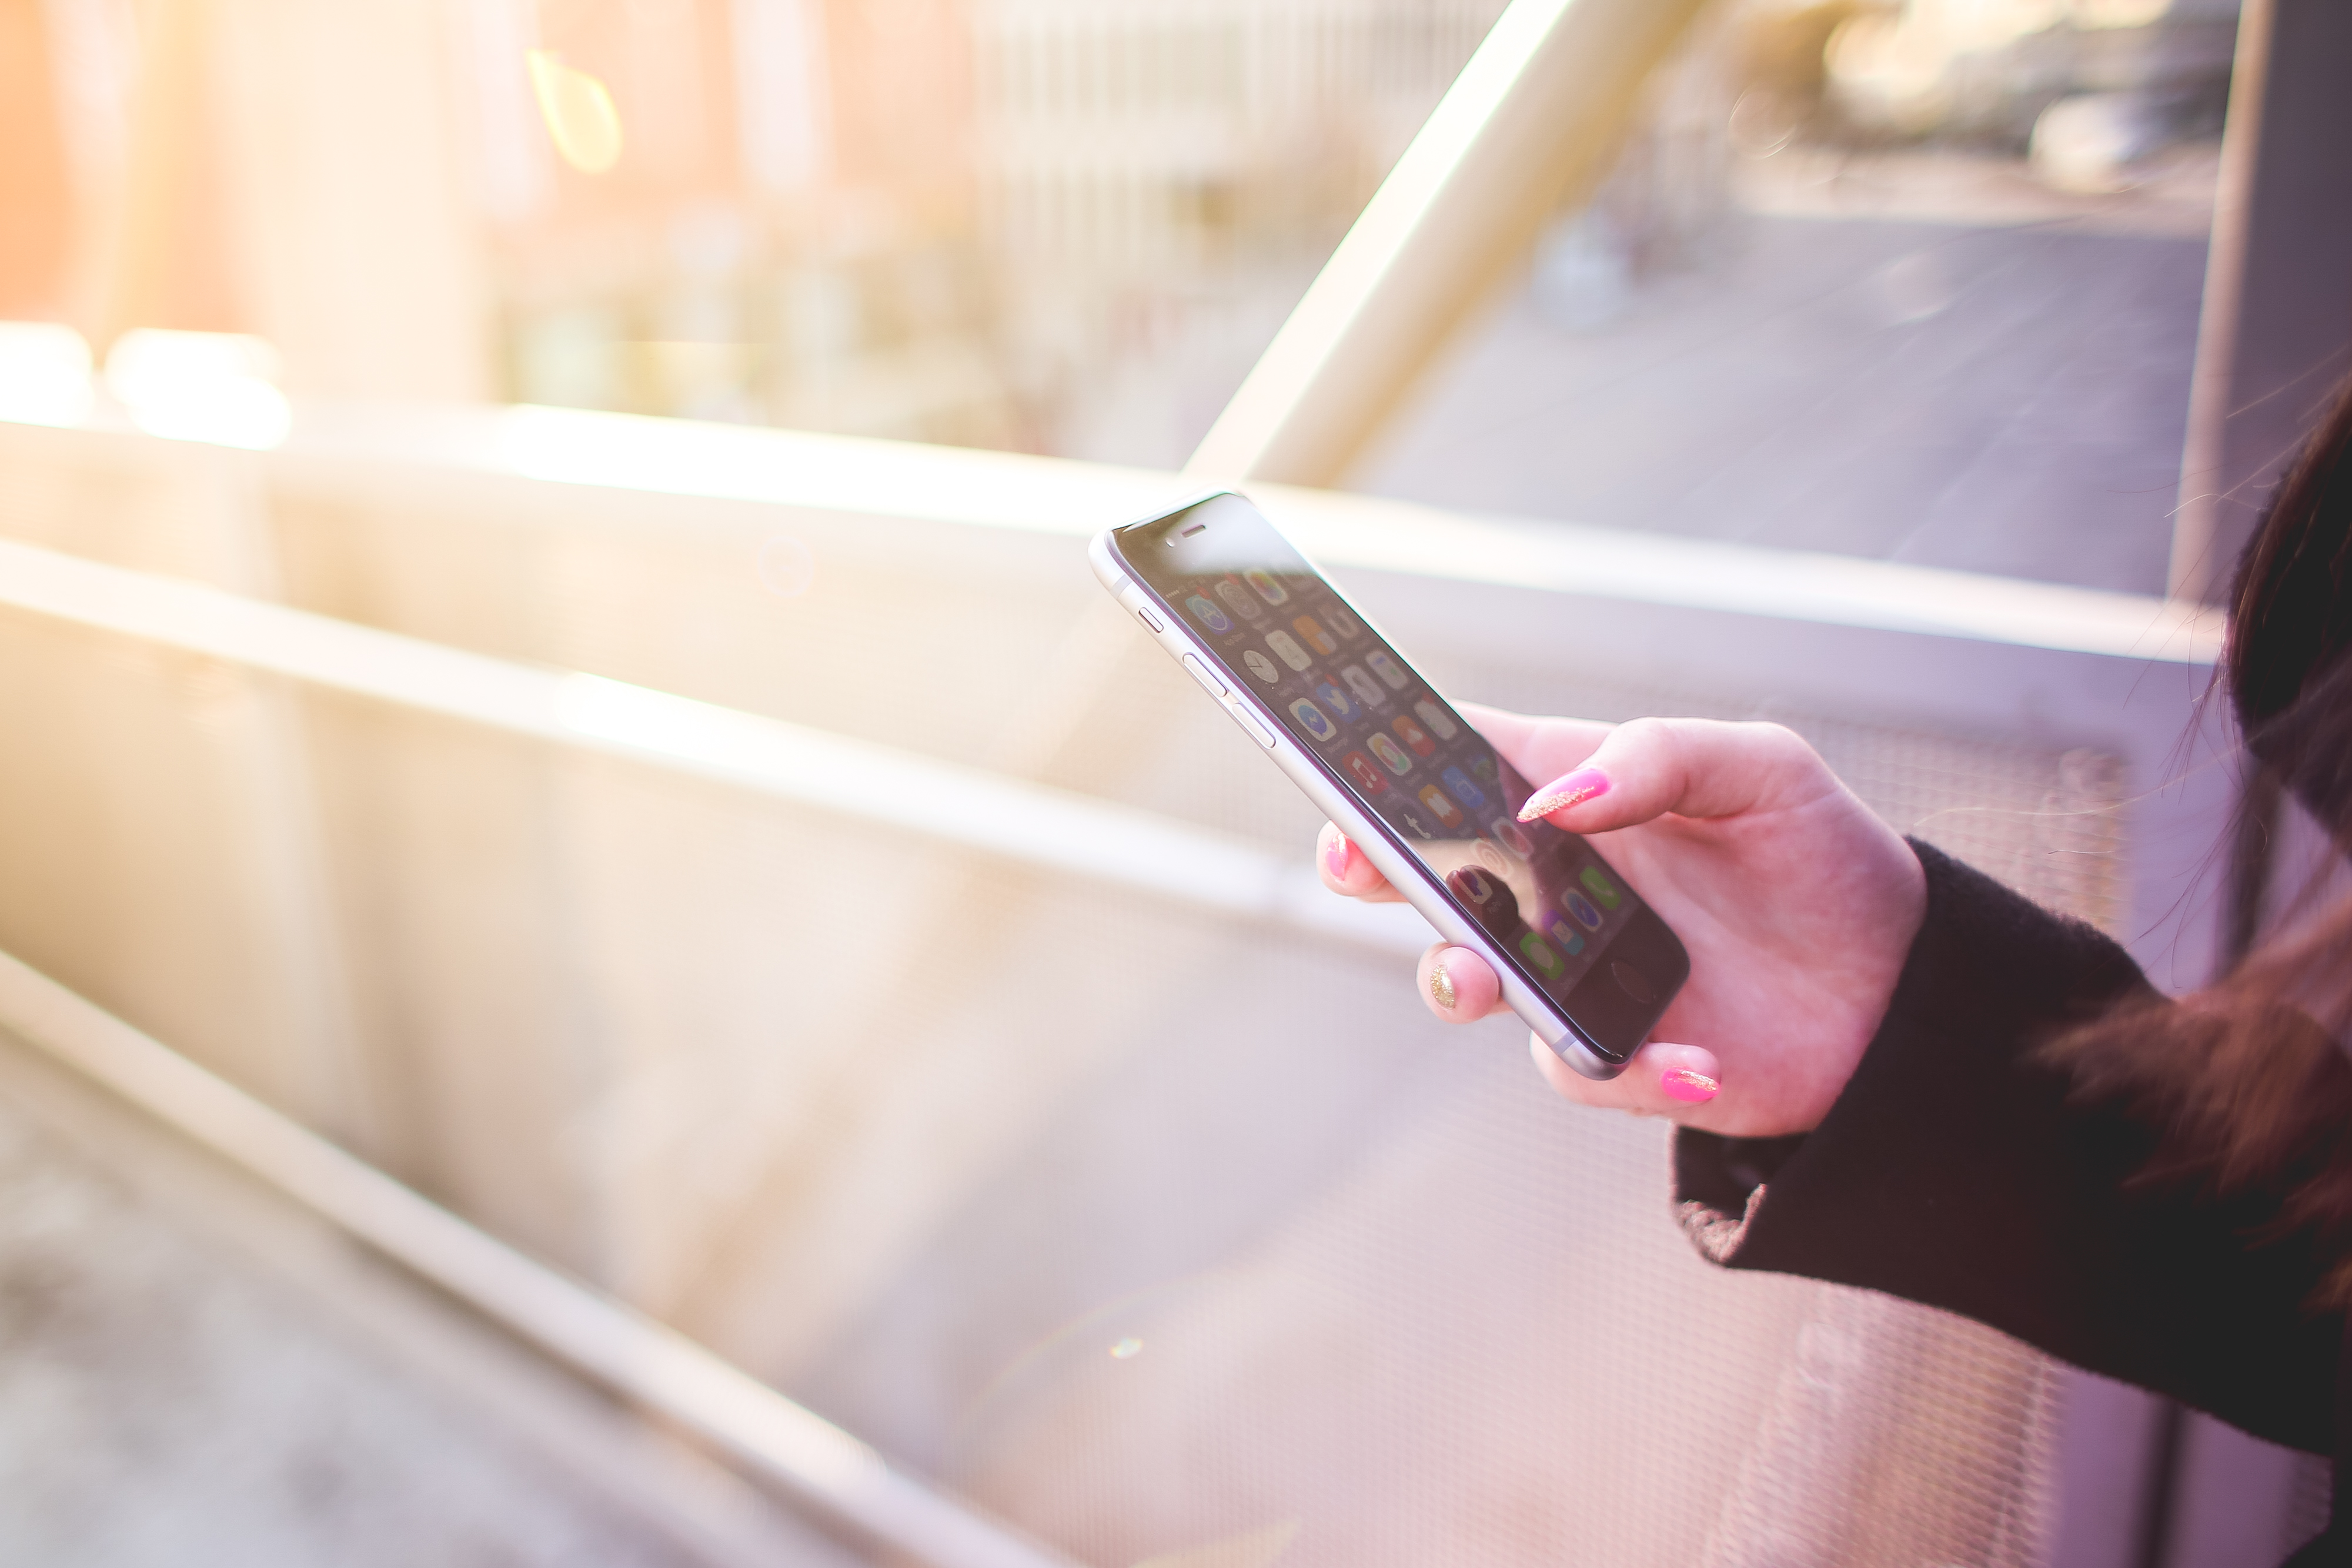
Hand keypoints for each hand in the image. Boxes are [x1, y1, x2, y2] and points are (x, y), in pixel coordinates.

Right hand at [1318, 707, 1925, 1135]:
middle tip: (1361, 866)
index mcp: (1574, 795)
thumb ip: (1658, 755)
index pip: (1455, 762)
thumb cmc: (1823, 859)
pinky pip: (1578, 1064)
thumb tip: (1557, 798)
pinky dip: (1634, 1065)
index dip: (1385, 762)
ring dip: (1460, 977)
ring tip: (1487, 979)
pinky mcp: (1609, 1052)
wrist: (1903, 993)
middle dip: (1373, 866)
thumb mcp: (1765, 768)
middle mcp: (1551, 884)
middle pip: (1426, 872)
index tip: (1346, 768)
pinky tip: (1698, 1056)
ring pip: (1466, 979)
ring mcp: (1569, 971)